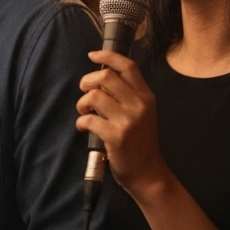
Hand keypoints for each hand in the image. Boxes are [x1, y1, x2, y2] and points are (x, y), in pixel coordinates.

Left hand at [77, 51, 170, 202]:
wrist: (149, 174)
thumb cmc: (141, 143)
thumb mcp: (144, 114)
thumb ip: (129, 96)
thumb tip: (101, 79)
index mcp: (146, 96)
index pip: (128, 66)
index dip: (108, 56)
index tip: (92, 55)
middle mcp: (139, 104)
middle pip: (106, 76)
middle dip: (87, 81)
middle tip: (84, 92)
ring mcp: (128, 120)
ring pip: (94, 96)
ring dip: (82, 103)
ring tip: (84, 112)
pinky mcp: (116, 136)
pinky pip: (88, 119)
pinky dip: (80, 121)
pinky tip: (84, 128)